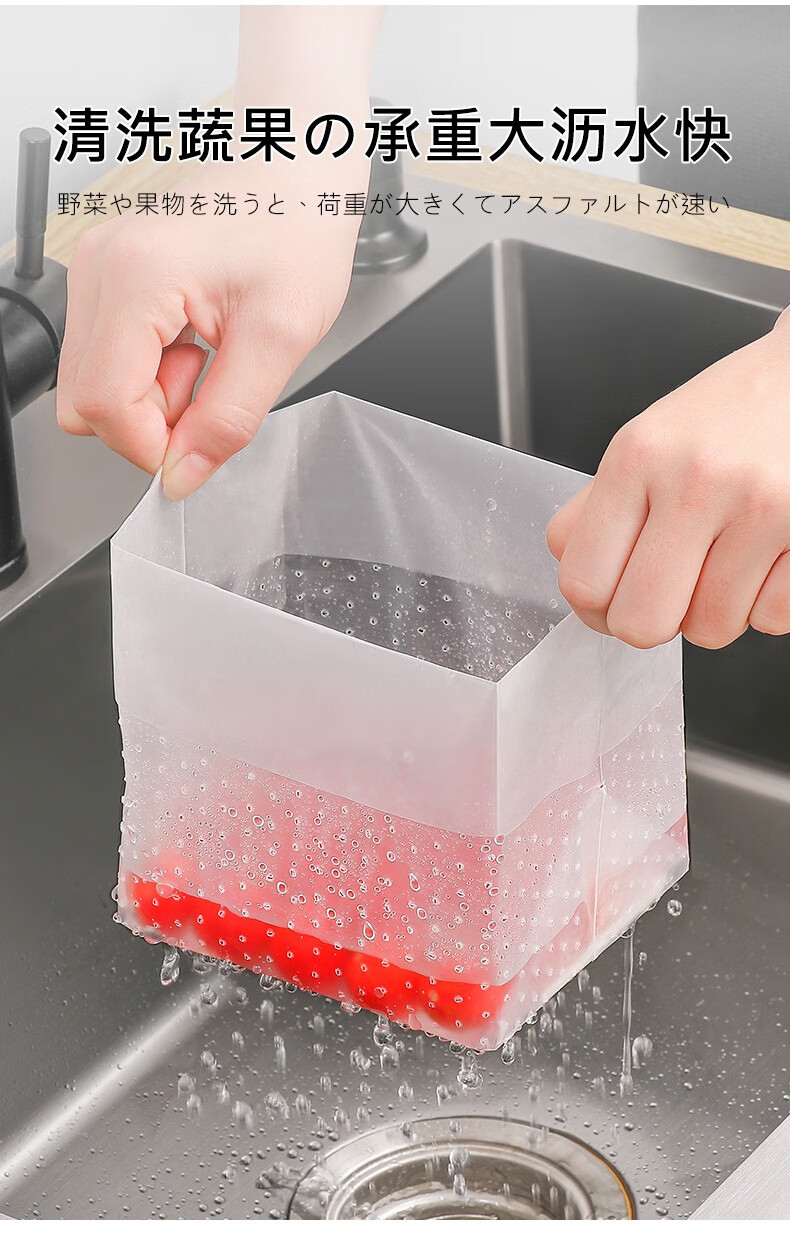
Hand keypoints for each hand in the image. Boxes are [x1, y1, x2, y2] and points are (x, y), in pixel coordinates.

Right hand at [56, 158, 367, 500]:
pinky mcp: (110, 274)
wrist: (300, 164)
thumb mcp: (282, 339)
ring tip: (207, 352)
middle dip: (150, 418)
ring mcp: (99, 268)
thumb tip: (184, 474)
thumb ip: (229, 418)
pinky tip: (194, 338)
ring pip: (94, 382)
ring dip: (153, 393)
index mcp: (136, 277)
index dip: (151, 445)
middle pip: (85, 400)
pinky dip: (151, 367)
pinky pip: (109, 355)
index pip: (102, 405)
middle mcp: (101, 268)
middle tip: (209, 383)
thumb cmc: (299, 225)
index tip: (199, 443)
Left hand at [546, 315, 789, 647]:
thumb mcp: (651, 439)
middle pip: (640, 622)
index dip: (595, 611)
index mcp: (638, 456)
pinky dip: (767, 603)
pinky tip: (768, 558)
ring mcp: (760, 507)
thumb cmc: (734, 411)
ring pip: (709, 630)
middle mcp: (695, 479)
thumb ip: (602, 506)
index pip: (583, 581)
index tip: (612, 603)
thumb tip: (573, 571)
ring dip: (716, 611)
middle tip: (669, 593)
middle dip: (653, 622)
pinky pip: (771, 620)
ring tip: (727, 562)